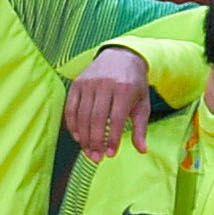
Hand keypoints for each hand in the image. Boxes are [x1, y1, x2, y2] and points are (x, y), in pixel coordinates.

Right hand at [64, 43, 151, 159]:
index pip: (116, 119)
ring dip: (84, 137)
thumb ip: (141, 127)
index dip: (112, 138)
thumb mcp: (142, 103)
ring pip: (82, 115)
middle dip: (95, 141)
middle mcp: (105, 84)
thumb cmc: (134, 84)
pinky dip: (72, 125)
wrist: (121, 56)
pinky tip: (78, 138)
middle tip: (97, 158)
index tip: (111, 154)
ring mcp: (89, 83)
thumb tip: (142, 150)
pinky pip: (71, 108)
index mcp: (124, 88)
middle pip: (96, 119)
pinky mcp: (77, 83)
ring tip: (89, 152)